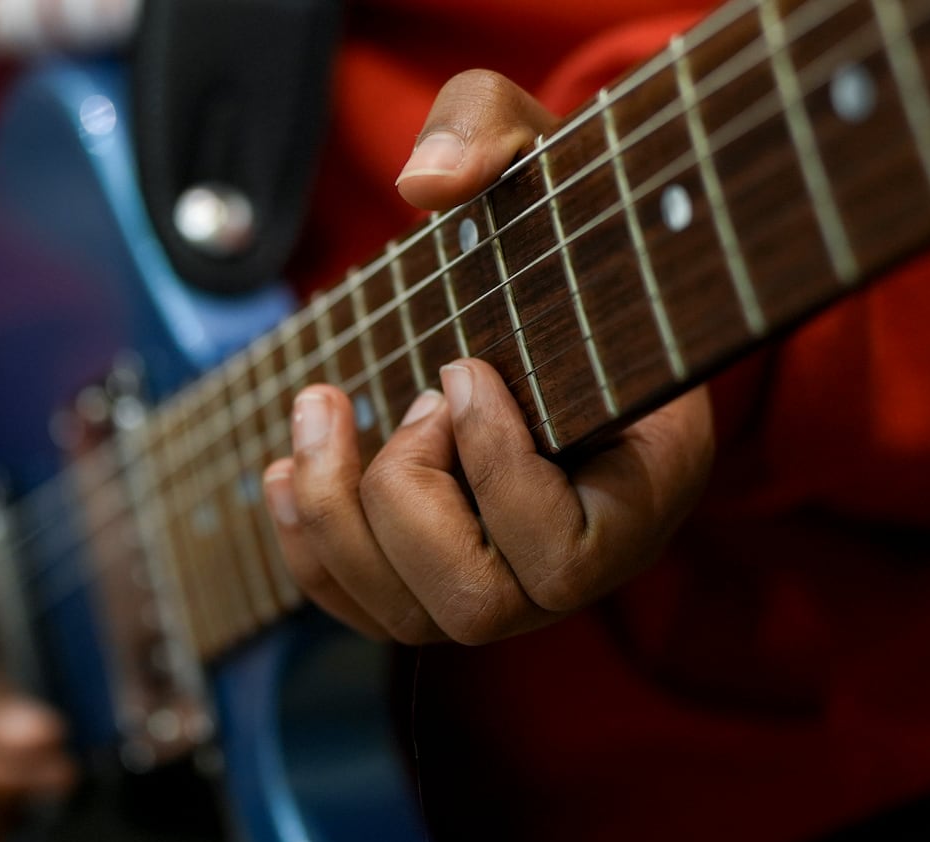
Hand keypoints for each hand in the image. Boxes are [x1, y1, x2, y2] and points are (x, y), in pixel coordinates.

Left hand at [262, 70, 715, 644]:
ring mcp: (508, 586)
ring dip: (335, 512)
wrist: (557, 295)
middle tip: (408, 394)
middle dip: (404, 492)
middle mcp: (578, 563)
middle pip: (474, 607)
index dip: (495, 465)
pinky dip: (306, 544)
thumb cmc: (562, 234)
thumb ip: (492, 133)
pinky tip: (285, 468)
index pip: (567, 554)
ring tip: (321, 405)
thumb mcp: (542, 155)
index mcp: (644, 489)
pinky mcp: (439, 582)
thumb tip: (424, 181)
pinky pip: (359, 609)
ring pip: (406, 620)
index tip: (462, 366)